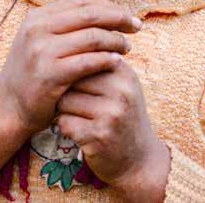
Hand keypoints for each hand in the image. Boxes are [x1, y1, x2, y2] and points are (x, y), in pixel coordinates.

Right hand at [0, 0, 141, 135]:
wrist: (9, 105)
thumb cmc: (34, 71)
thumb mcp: (42, 39)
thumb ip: (67, 24)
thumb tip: (107, 9)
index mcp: (38, 16)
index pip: (82, 3)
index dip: (109, 7)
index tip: (128, 15)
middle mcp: (38, 29)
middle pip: (90, 15)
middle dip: (118, 19)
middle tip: (137, 26)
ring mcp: (42, 51)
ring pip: (92, 37)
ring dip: (115, 41)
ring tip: (127, 47)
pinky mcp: (50, 74)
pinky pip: (89, 62)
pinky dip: (107, 60)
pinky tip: (117, 62)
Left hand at [55, 57, 170, 199]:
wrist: (140, 160)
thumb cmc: (123, 115)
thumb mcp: (121, 84)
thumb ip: (101, 63)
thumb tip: (68, 42)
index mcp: (124, 72)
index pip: (83, 56)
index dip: (72, 68)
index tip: (73, 79)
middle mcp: (120, 90)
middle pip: (71, 76)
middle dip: (66, 89)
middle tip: (75, 101)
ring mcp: (111, 113)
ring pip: (65, 100)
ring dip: (64, 110)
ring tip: (79, 116)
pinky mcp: (98, 136)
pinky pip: (65, 123)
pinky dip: (65, 128)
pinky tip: (79, 131)